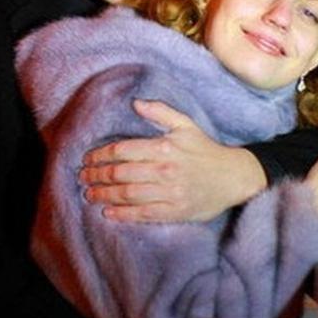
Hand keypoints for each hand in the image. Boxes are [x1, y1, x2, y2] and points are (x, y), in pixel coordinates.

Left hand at [79, 99, 267, 222]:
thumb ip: (160, 112)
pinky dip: (123, 214)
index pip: (123, 150)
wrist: (234, 177)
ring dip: (105, 195)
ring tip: (90, 194)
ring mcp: (170, 192)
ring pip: (128, 194)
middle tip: (83, 177)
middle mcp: (164, 169)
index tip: (88, 159)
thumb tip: (135, 103)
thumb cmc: (206, 150)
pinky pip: (143, 214)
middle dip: (97, 176)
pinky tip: (108, 212)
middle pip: (120, 173)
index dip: (101, 155)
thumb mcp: (186, 125)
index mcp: (164, 147)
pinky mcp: (175, 211)